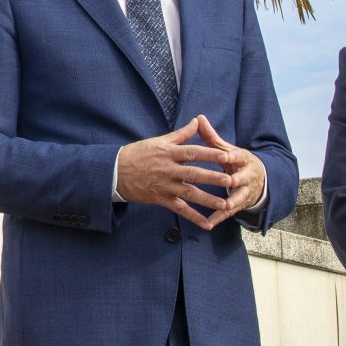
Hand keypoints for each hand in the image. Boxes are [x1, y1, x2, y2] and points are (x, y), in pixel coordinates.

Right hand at [113, 120, 236, 227]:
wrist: (115, 172)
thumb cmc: (137, 154)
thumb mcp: (158, 141)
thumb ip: (181, 134)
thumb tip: (197, 121)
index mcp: (168, 153)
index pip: (193, 153)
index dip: (209, 154)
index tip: (226, 155)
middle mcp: (168, 170)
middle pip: (194, 174)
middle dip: (213, 178)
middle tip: (230, 181)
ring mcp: (165, 186)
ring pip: (190, 194)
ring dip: (208, 200)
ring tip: (225, 205)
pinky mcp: (161, 199)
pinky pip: (180, 210)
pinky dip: (194, 217)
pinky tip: (207, 224)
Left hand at [192, 116, 266, 226]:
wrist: (259, 178)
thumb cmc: (236, 161)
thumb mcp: (227, 149)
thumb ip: (212, 137)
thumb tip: (199, 118)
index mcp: (242, 159)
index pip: (237, 157)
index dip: (232, 156)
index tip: (226, 155)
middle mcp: (246, 176)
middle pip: (241, 178)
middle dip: (236, 180)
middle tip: (230, 181)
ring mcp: (244, 192)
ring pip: (238, 197)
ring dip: (232, 202)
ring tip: (226, 206)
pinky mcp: (239, 205)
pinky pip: (228, 214)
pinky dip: (219, 218)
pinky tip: (209, 224)